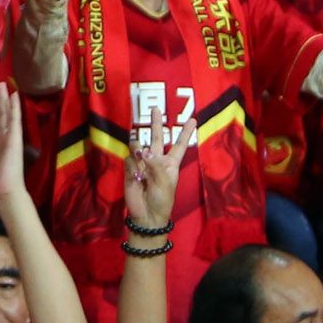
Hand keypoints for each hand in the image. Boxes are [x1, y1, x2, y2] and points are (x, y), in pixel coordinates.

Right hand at [124, 111, 193, 228]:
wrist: (146, 214)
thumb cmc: (162, 199)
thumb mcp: (165, 182)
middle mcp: (156, 160)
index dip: (185, 132)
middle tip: (156, 109)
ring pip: (138, 146)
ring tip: (140, 154)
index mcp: (170, 163)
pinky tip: (135, 176)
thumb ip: (155, 165)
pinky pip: (129, 160)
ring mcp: (142, 164)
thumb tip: (143, 152)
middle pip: (156, 138)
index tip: (193, 119)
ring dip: (138, 146)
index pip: (178, 144)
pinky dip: (132, 166)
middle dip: (156, 124)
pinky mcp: (130, 170)